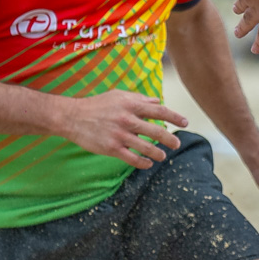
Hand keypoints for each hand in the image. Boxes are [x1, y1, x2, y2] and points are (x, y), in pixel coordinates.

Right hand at [57, 90, 187, 167]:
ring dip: (158, 153)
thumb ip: (139, 99)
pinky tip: (148, 164)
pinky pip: (133, 159)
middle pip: (156, 131)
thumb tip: (157, 101)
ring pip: (147, 147)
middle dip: (170, 139)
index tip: (185, 122)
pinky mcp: (112, 148)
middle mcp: (127, 119)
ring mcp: (120, 135)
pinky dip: (144, 163)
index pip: (159, 111)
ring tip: (163, 156)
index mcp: (131, 105)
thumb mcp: (118, 96)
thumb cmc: (97, 105)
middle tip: (177, 144)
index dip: (174, 117)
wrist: (73, 117)